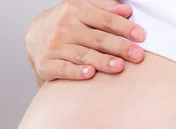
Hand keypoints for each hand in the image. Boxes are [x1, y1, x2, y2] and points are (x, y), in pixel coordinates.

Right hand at [25, 0, 145, 81]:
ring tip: (119, 67)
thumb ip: (104, 8)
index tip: (141, 36)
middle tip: (137, 55)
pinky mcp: (46, 63)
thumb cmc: (65, 24)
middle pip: (97, 38)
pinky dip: (77, 72)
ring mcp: (54, 46)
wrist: (34, 37)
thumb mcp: (82, 8)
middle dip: (119, 47)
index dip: (124, 28)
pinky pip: (64, 69)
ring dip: (102, 61)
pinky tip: (90, 74)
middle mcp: (64, 27)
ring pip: (82, 54)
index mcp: (75, 9)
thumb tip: (126, 10)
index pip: (104, 19)